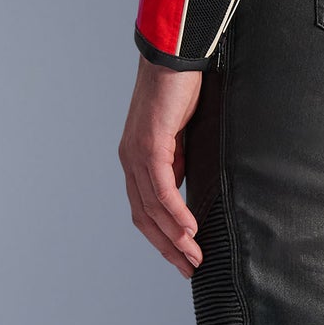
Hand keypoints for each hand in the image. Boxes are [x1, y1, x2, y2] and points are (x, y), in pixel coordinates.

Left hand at [120, 56, 205, 275]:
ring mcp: (137, 154)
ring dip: (174, 236)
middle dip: (167, 246)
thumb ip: (178, 165)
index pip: (144, 210)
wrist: (173, 57)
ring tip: (194, 255)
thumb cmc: (180, 91)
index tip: (182, 257)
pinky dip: (175, 212)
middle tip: (188, 267)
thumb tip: (183, 195)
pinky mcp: (150, 144)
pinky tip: (188, 228)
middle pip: (143, 216)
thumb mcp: (181, 138)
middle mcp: (130, 161)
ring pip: (152, 208)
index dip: (161, 237)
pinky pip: (161, 189)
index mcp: (136, 161)